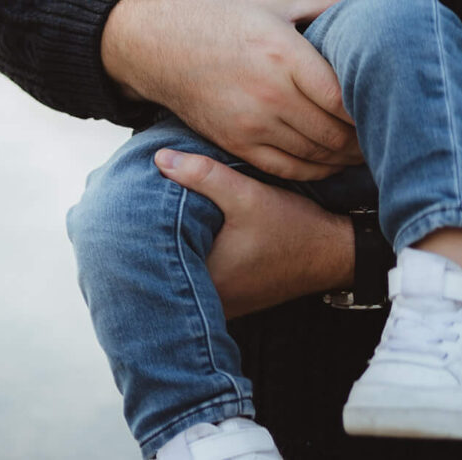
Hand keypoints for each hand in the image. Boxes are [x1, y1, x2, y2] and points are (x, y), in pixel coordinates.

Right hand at [102, 0, 360, 180]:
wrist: (158, 48)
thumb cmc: (220, 19)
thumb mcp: (273, 0)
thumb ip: (323, 2)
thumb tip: (369, 4)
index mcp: (283, 54)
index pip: (342, 98)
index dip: (370, 110)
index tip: (388, 107)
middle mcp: (269, 94)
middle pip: (334, 132)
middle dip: (364, 138)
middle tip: (385, 134)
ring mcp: (251, 124)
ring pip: (315, 155)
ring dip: (345, 157)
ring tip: (365, 150)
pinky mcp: (236, 144)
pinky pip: (288, 169)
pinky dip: (316, 171)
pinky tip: (331, 161)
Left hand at [154, 147, 354, 316]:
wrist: (334, 253)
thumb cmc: (294, 227)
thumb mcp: (247, 194)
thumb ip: (203, 175)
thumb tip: (160, 158)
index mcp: (209, 280)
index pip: (155, 262)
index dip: (137, 236)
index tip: (126, 212)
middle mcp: (213, 301)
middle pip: (165, 273)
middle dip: (150, 244)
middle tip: (134, 212)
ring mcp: (224, 304)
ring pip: (183, 279)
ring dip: (172, 253)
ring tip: (154, 221)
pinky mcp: (234, 297)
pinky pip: (201, 282)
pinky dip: (192, 261)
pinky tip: (187, 236)